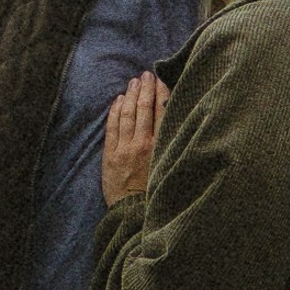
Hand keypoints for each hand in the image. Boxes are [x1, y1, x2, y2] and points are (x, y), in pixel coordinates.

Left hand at [102, 72, 163, 203]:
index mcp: (161, 146)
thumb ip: (174, 147)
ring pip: (127, 114)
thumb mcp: (173, 169)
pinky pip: (111, 127)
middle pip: (143, 108)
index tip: (161, 79)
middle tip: (146, 74)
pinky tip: (118, 100)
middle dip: (145, 88)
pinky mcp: (110, 155)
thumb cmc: (158, 195)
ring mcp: (124, 148)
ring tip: (133, 82)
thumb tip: (179, 126)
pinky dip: (115, 111)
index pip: (162, 111)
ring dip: (130, 95)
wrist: (135, 214)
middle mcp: (142, 143)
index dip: (160, 92)